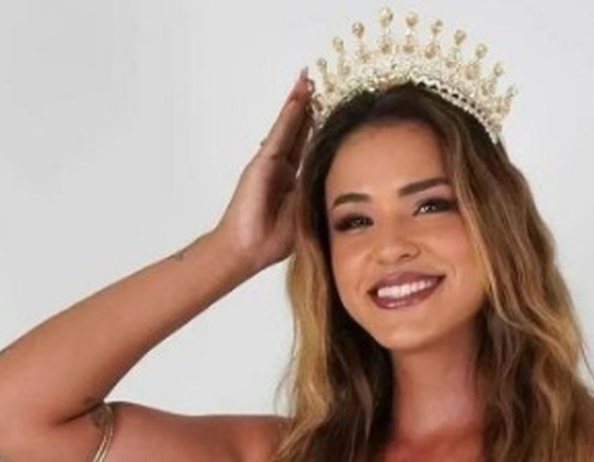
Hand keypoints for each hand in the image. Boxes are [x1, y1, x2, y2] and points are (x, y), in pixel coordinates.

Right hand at [214, 68, 313, 273]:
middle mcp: (280, 166)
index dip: (315, 123)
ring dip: (297, 103)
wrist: (246, 249)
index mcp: (290, 178)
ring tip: (305, 80)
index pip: (305, 143)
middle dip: (305, 104)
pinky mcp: (261, 164)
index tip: (328, 103)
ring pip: (287, 126)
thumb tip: (347, 187)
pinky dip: (288, 119)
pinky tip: (297, 101)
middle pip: (296, 128)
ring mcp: (269, 163)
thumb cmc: (272, 239)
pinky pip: (279, 136)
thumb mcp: (306, 213)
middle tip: (313, 80)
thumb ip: (318, 195)